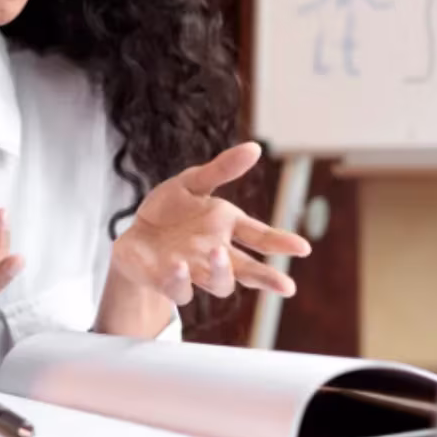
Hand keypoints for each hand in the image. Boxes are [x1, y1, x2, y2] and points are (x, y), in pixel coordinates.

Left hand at [109, 142, 311, 306]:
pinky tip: (179, 265)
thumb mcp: (192, 183)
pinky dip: (182, 280)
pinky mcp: (170, 283)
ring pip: (220, 283)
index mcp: (227, 226)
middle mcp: (217, 253)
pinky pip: (181, 289)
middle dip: (267, 278)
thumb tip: (255, 147)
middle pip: (248, 270)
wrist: (133, 236)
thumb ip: (222, 169)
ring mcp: (196, 271)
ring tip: (219, 252)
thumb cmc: (168, 210)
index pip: (260, 236)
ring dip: (222, 271)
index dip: (281, 243)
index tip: (303, 248)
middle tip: (287, 287)